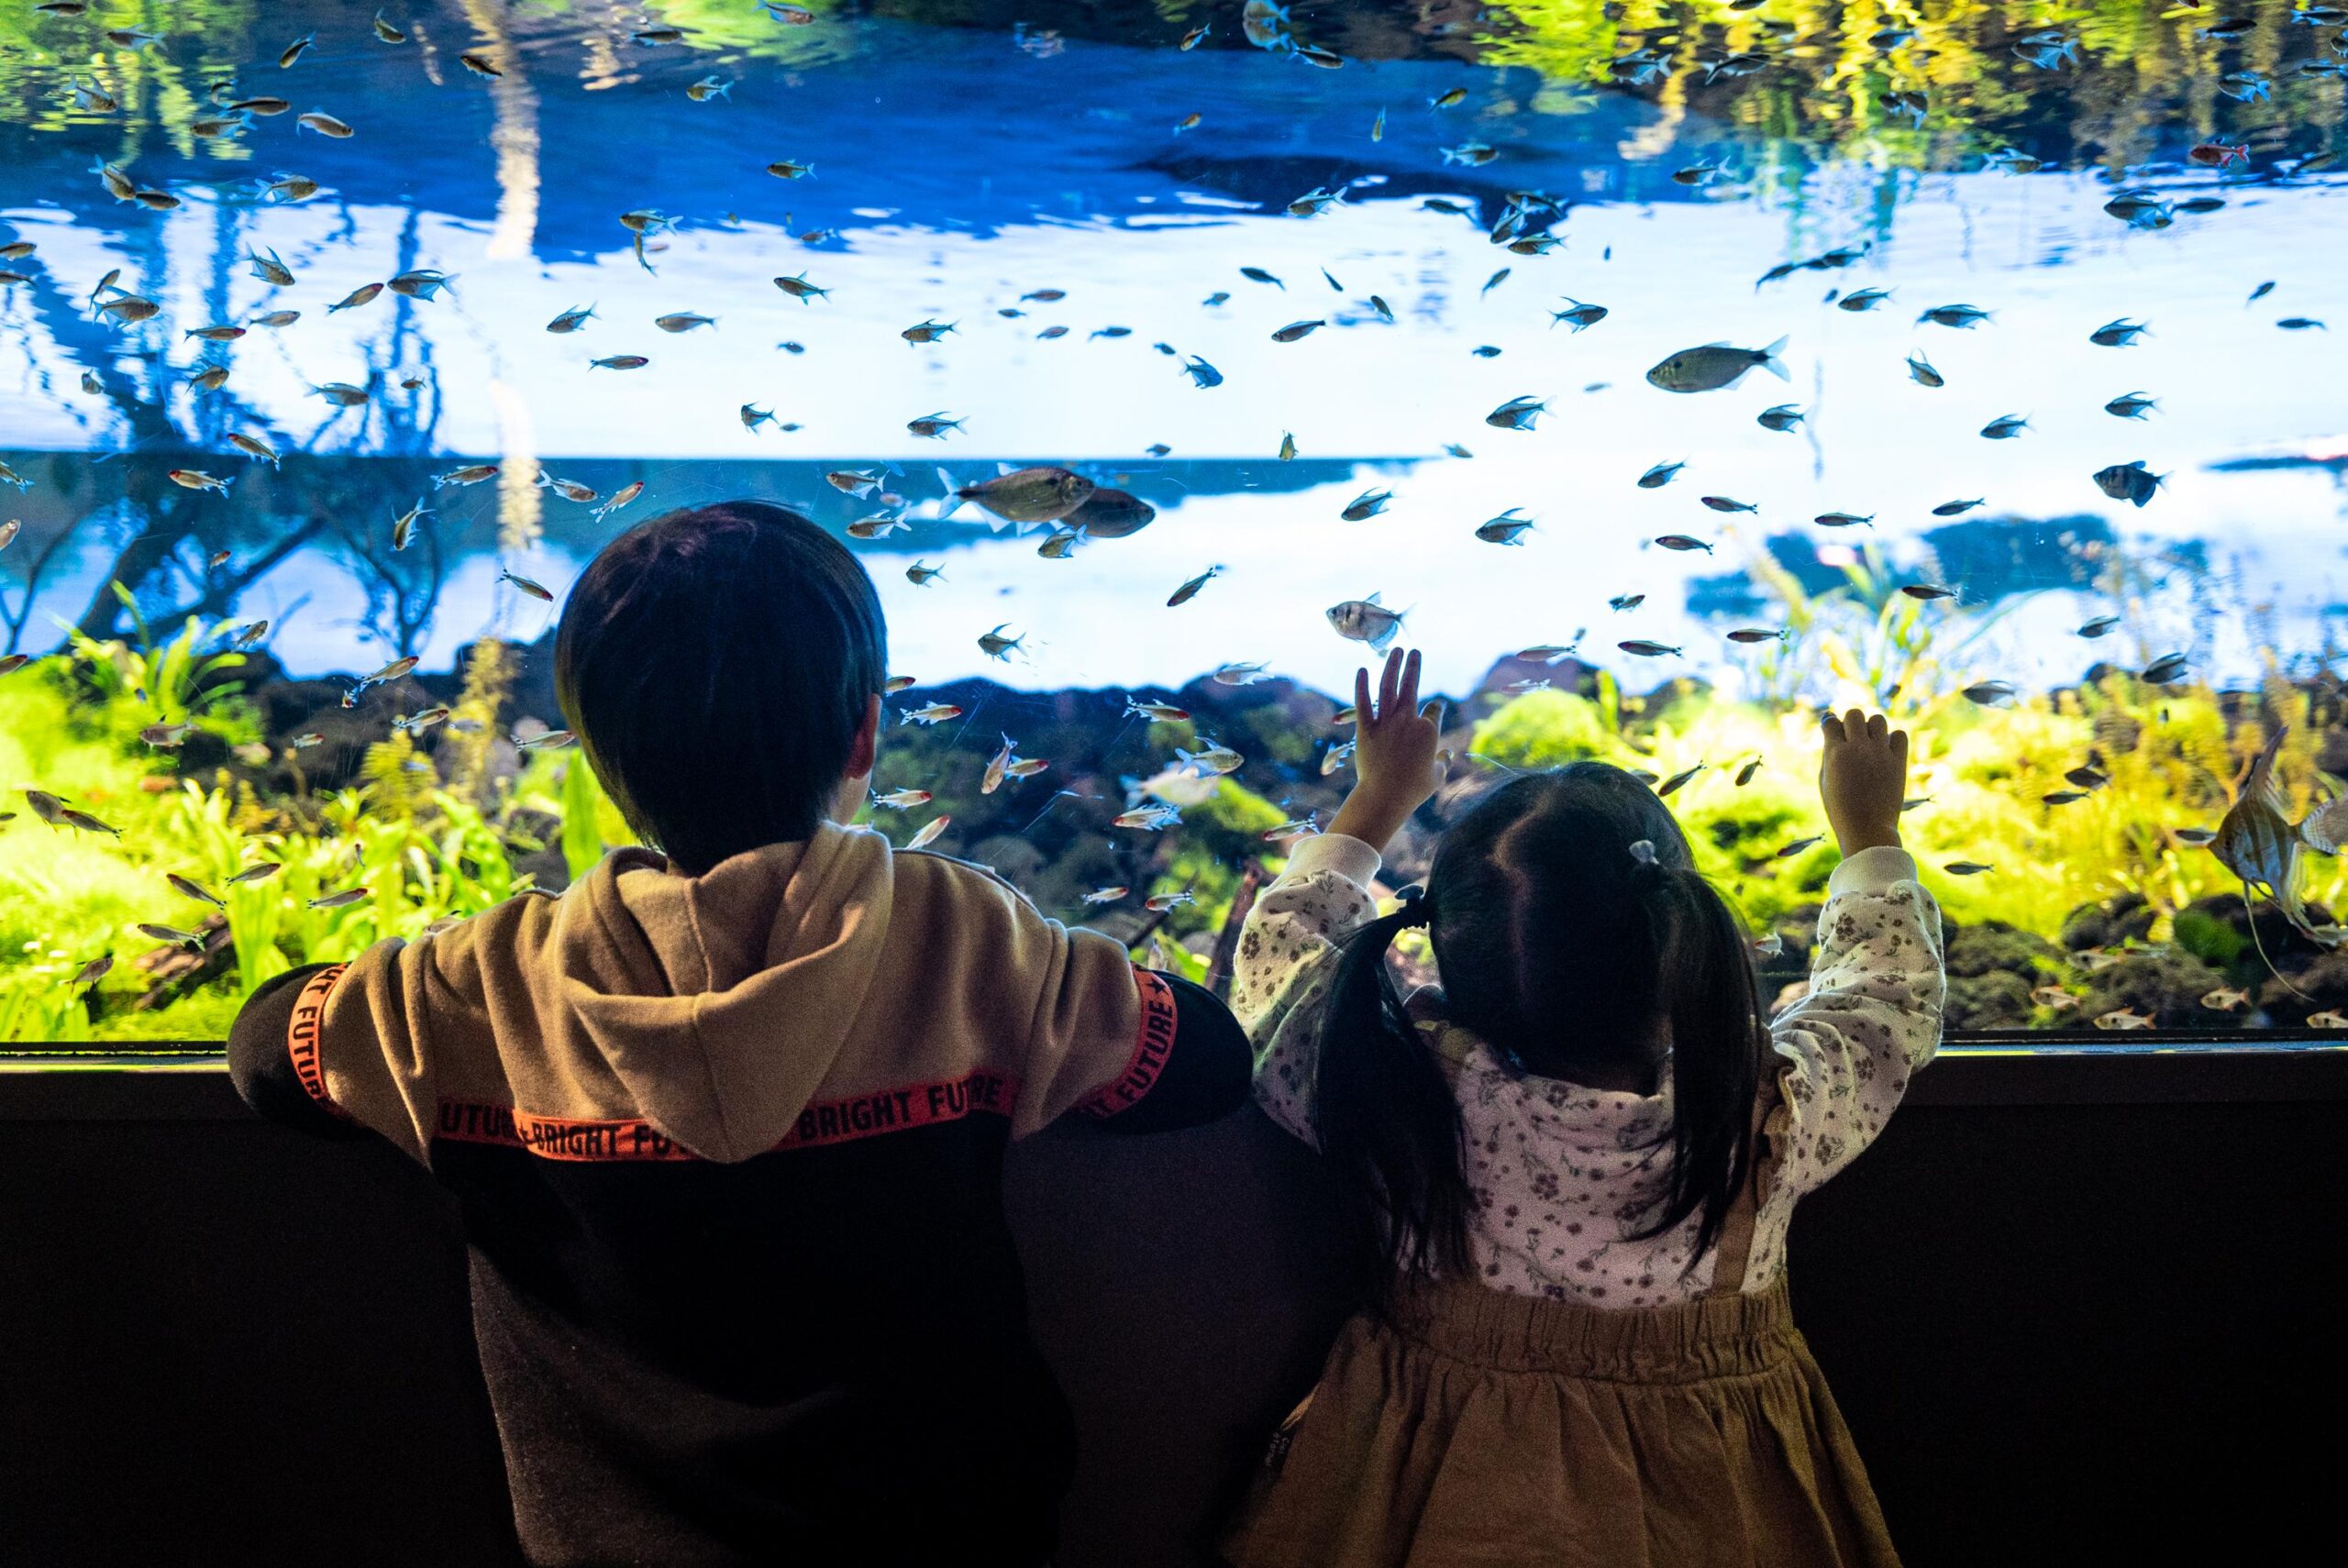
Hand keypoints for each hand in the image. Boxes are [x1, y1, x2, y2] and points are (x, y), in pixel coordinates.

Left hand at [1329, 648, 1445, 854]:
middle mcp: (1407, 721)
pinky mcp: (1365, 729)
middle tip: (1414, 651)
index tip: (1433, 709)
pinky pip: (1362, 703)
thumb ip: (1443, 763)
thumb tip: (1447, 754)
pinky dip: (1362, 685)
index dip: (1435, 709)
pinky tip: (1362, 670)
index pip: (1434, 710)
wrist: (1385, 797)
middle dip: (1414, 666)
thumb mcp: (1436, 777)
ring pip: (1388, 687)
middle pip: (1411, 686)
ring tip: (1396, 650)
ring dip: (1392, 666)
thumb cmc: (1413, 790)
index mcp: (1428, 731)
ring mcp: (1385, 723)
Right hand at [1818, 708, 1907, 855]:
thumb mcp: (1824, 781)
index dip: (1830, 725)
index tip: (1832, 732)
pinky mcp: (1899, 762)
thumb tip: (1833, 734)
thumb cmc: (1840, 808)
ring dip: (1872, 728)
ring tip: (1871, 744)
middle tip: (1852, 738)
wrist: (1866, 829)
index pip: (1831, 721)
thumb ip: (1828, 754)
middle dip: (1851, 722)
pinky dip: (1893, 739)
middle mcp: (1858, 748)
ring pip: (1878, 719)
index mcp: (1835, 753)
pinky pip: (1900, 735)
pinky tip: (1886, 752)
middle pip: (1855, 713)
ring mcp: (1880, 754)